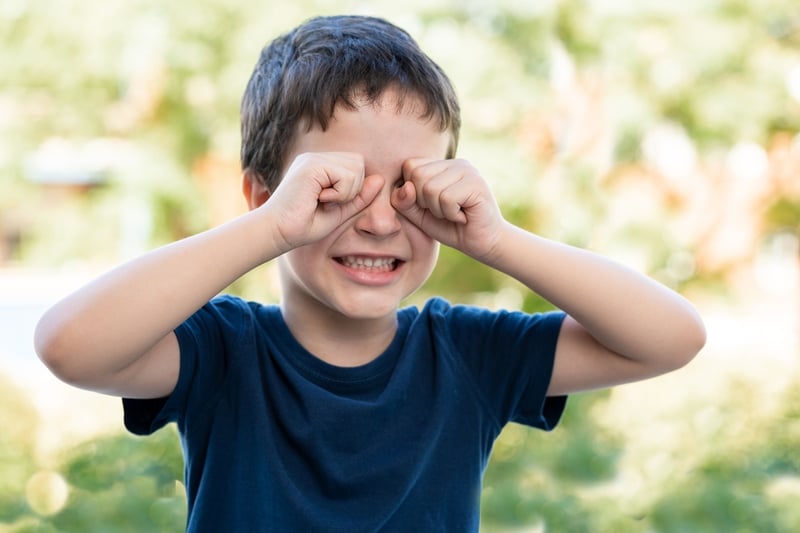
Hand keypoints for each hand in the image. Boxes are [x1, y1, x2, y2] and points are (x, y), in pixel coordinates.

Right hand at [263, 152, 382, 249]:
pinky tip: (319, 199)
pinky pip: (346, 176)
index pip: (356, 166)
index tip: (330, 204)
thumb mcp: (340, 211)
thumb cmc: (304, 225)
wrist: (278, 232)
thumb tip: (381, 180)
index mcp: (321, 165)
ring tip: (323, 201)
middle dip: (352, 189)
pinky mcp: (312, 165)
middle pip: (359, 164)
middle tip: (328, 203)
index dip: (353, 189)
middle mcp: (316, 158)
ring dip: (346, 193)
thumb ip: (359, 196)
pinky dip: (339, 194)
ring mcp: (313, 159)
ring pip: (355, 169)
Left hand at [391, 158, 504, 260]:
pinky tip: (463, 217)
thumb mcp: (419, 216)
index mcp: (441, 165)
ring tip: (454, 214)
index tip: (431, 205)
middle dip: (425, 202)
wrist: (483, 244)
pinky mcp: (476, 184)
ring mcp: (467, 171)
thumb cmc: (450, 228)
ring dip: (438, 210)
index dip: (412, 192)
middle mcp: (455, 163)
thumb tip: (406, 186)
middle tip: (444, 211)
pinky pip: (446, 198)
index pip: (409, 166)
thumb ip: (404, 202)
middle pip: (418, 175)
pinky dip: (451, 214)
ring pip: (430, 188)